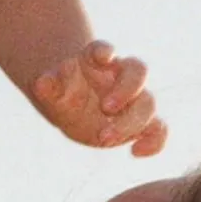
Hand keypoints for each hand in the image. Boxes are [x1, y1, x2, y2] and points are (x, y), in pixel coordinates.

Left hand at [32, 40, 166, 156]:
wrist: (72, 109)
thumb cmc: (62, 94)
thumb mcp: (50, 92)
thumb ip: (47, 86)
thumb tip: (42, 82)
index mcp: (96, 62)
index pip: (104, 49)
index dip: (105, 50)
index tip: (103, 56)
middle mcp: (120, 76)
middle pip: (137, 72)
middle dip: (125, 90)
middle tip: (105, 108)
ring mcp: (133, 98)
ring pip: (149, 102)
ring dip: (131, 121)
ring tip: (103, 137)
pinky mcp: (140, 122)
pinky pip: (158, 129)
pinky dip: (155, 141)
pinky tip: (136, 152)